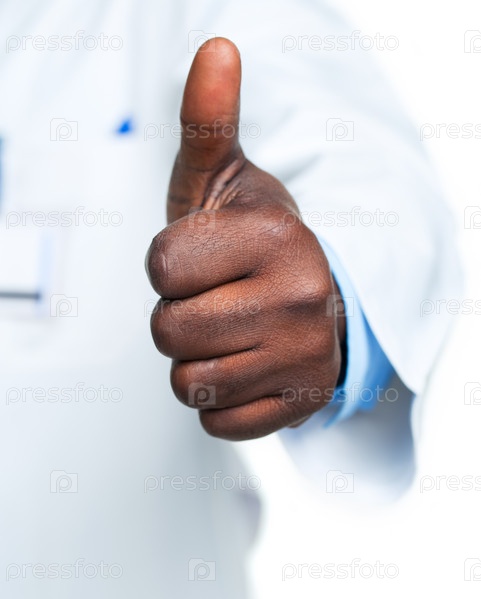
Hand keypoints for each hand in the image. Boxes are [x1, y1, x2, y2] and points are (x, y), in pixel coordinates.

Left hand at [146, 37, 345, 440]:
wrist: (316, 297)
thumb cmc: (252, 241)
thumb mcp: (225, 181)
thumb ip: (209, 119)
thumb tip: (216, 46)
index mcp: (277, 236)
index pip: (160, 268)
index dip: (166, 267)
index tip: (200, 261)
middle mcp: (302, 297)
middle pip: (168, 331)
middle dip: (176, 317)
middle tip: (216, 300)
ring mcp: (306, 356)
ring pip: (188, 383)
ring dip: (195, 359)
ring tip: (232, 333)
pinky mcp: (303, 403)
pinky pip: (218, 422)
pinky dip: (221, 400)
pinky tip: (248, 367)